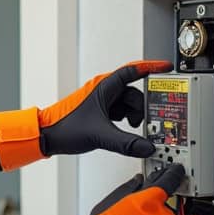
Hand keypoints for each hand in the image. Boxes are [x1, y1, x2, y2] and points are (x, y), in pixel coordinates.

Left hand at [0, 60, 171, 170]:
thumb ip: (126, 143)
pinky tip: (127, 131)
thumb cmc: (64, 128)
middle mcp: (103, 91)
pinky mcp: (100, 112)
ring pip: (129, 104)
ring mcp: (102, 101)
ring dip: (136, 116)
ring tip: (137, 129)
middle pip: (134, 92)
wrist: (47, 136)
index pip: (132, 71)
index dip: (151, 67)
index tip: (167, 68)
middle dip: (145, 106)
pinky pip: (121, 112)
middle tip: (154, 117)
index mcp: (103, 87)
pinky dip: (127, 120)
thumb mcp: (100, 135)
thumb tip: (146, 147)